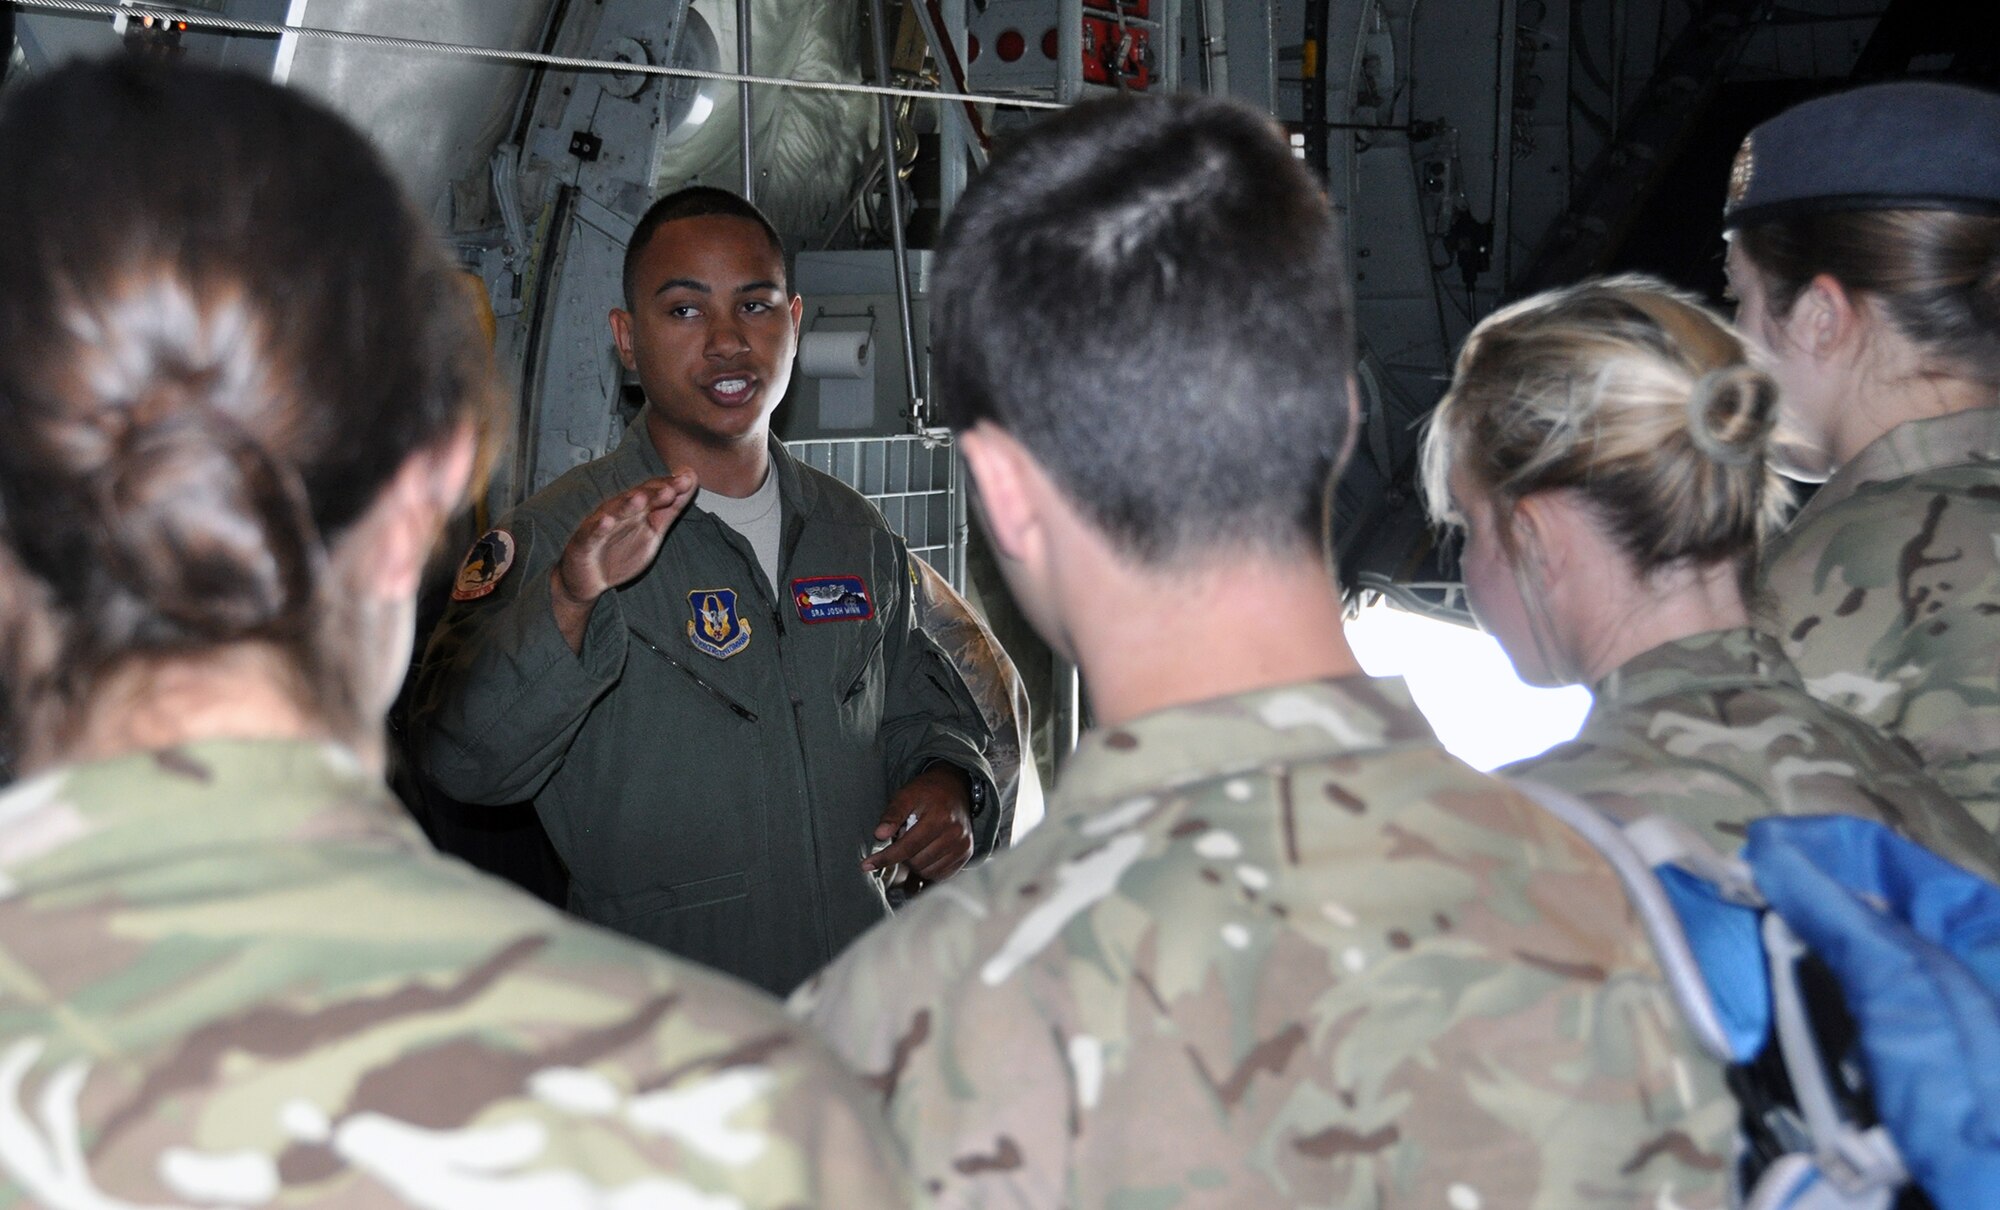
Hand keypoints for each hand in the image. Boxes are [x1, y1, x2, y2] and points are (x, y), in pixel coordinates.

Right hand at [550, 470, 697, 651]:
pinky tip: (606, 522)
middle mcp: (618, 512)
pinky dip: (598, 527)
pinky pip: (592, 534)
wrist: (590, 579)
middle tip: (671, 488)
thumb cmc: (621, 551)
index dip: (669, 486)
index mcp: (636, 509)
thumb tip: (691, 480)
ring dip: (627, 505)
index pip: (653, 492)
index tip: (688, 480)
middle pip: (636, 499)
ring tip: (640, 498)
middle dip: (653, 493)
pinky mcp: (584, 542)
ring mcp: (600, 525)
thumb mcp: (653, 530)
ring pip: (614, 512)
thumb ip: (671, 508)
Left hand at [863, 764, 974, 885]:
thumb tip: (879, 835)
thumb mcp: (905, 795)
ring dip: (915, 864)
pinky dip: (928, 869)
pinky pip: (941, 874)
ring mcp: (963, 845)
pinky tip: (925, 854)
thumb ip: (892, 815)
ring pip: (928, 872)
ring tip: (916, 844)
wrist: (954, 786)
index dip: (885, 858)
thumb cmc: (926, 792)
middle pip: (917, 862)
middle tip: (904, 838)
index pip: (907, 847)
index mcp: (939, 817)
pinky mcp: (967, 853)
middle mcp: (955, 833)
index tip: (866, 865)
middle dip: (903, 856)